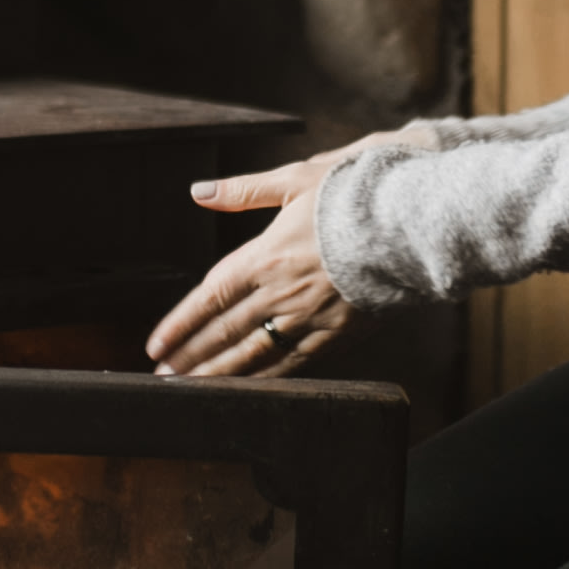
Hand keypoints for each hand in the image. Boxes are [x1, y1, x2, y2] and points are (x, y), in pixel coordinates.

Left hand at [146, 127, 436, 381]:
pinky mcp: (338, 334)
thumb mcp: (295, 180)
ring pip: (254, 354)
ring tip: (191, 389)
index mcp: (266, 255)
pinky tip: (247, 388)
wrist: (413, 224)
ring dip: (219, 374)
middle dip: (190, 356)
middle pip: (225, 332)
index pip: (211, 297)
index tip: (156, 344)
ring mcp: (310, 317)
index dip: (180, 323)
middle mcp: (282, 292)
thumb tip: (198, 191)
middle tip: (162, 376)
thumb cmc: (354, 195)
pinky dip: (265, 378)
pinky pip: (293, 363)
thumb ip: (243, 191)